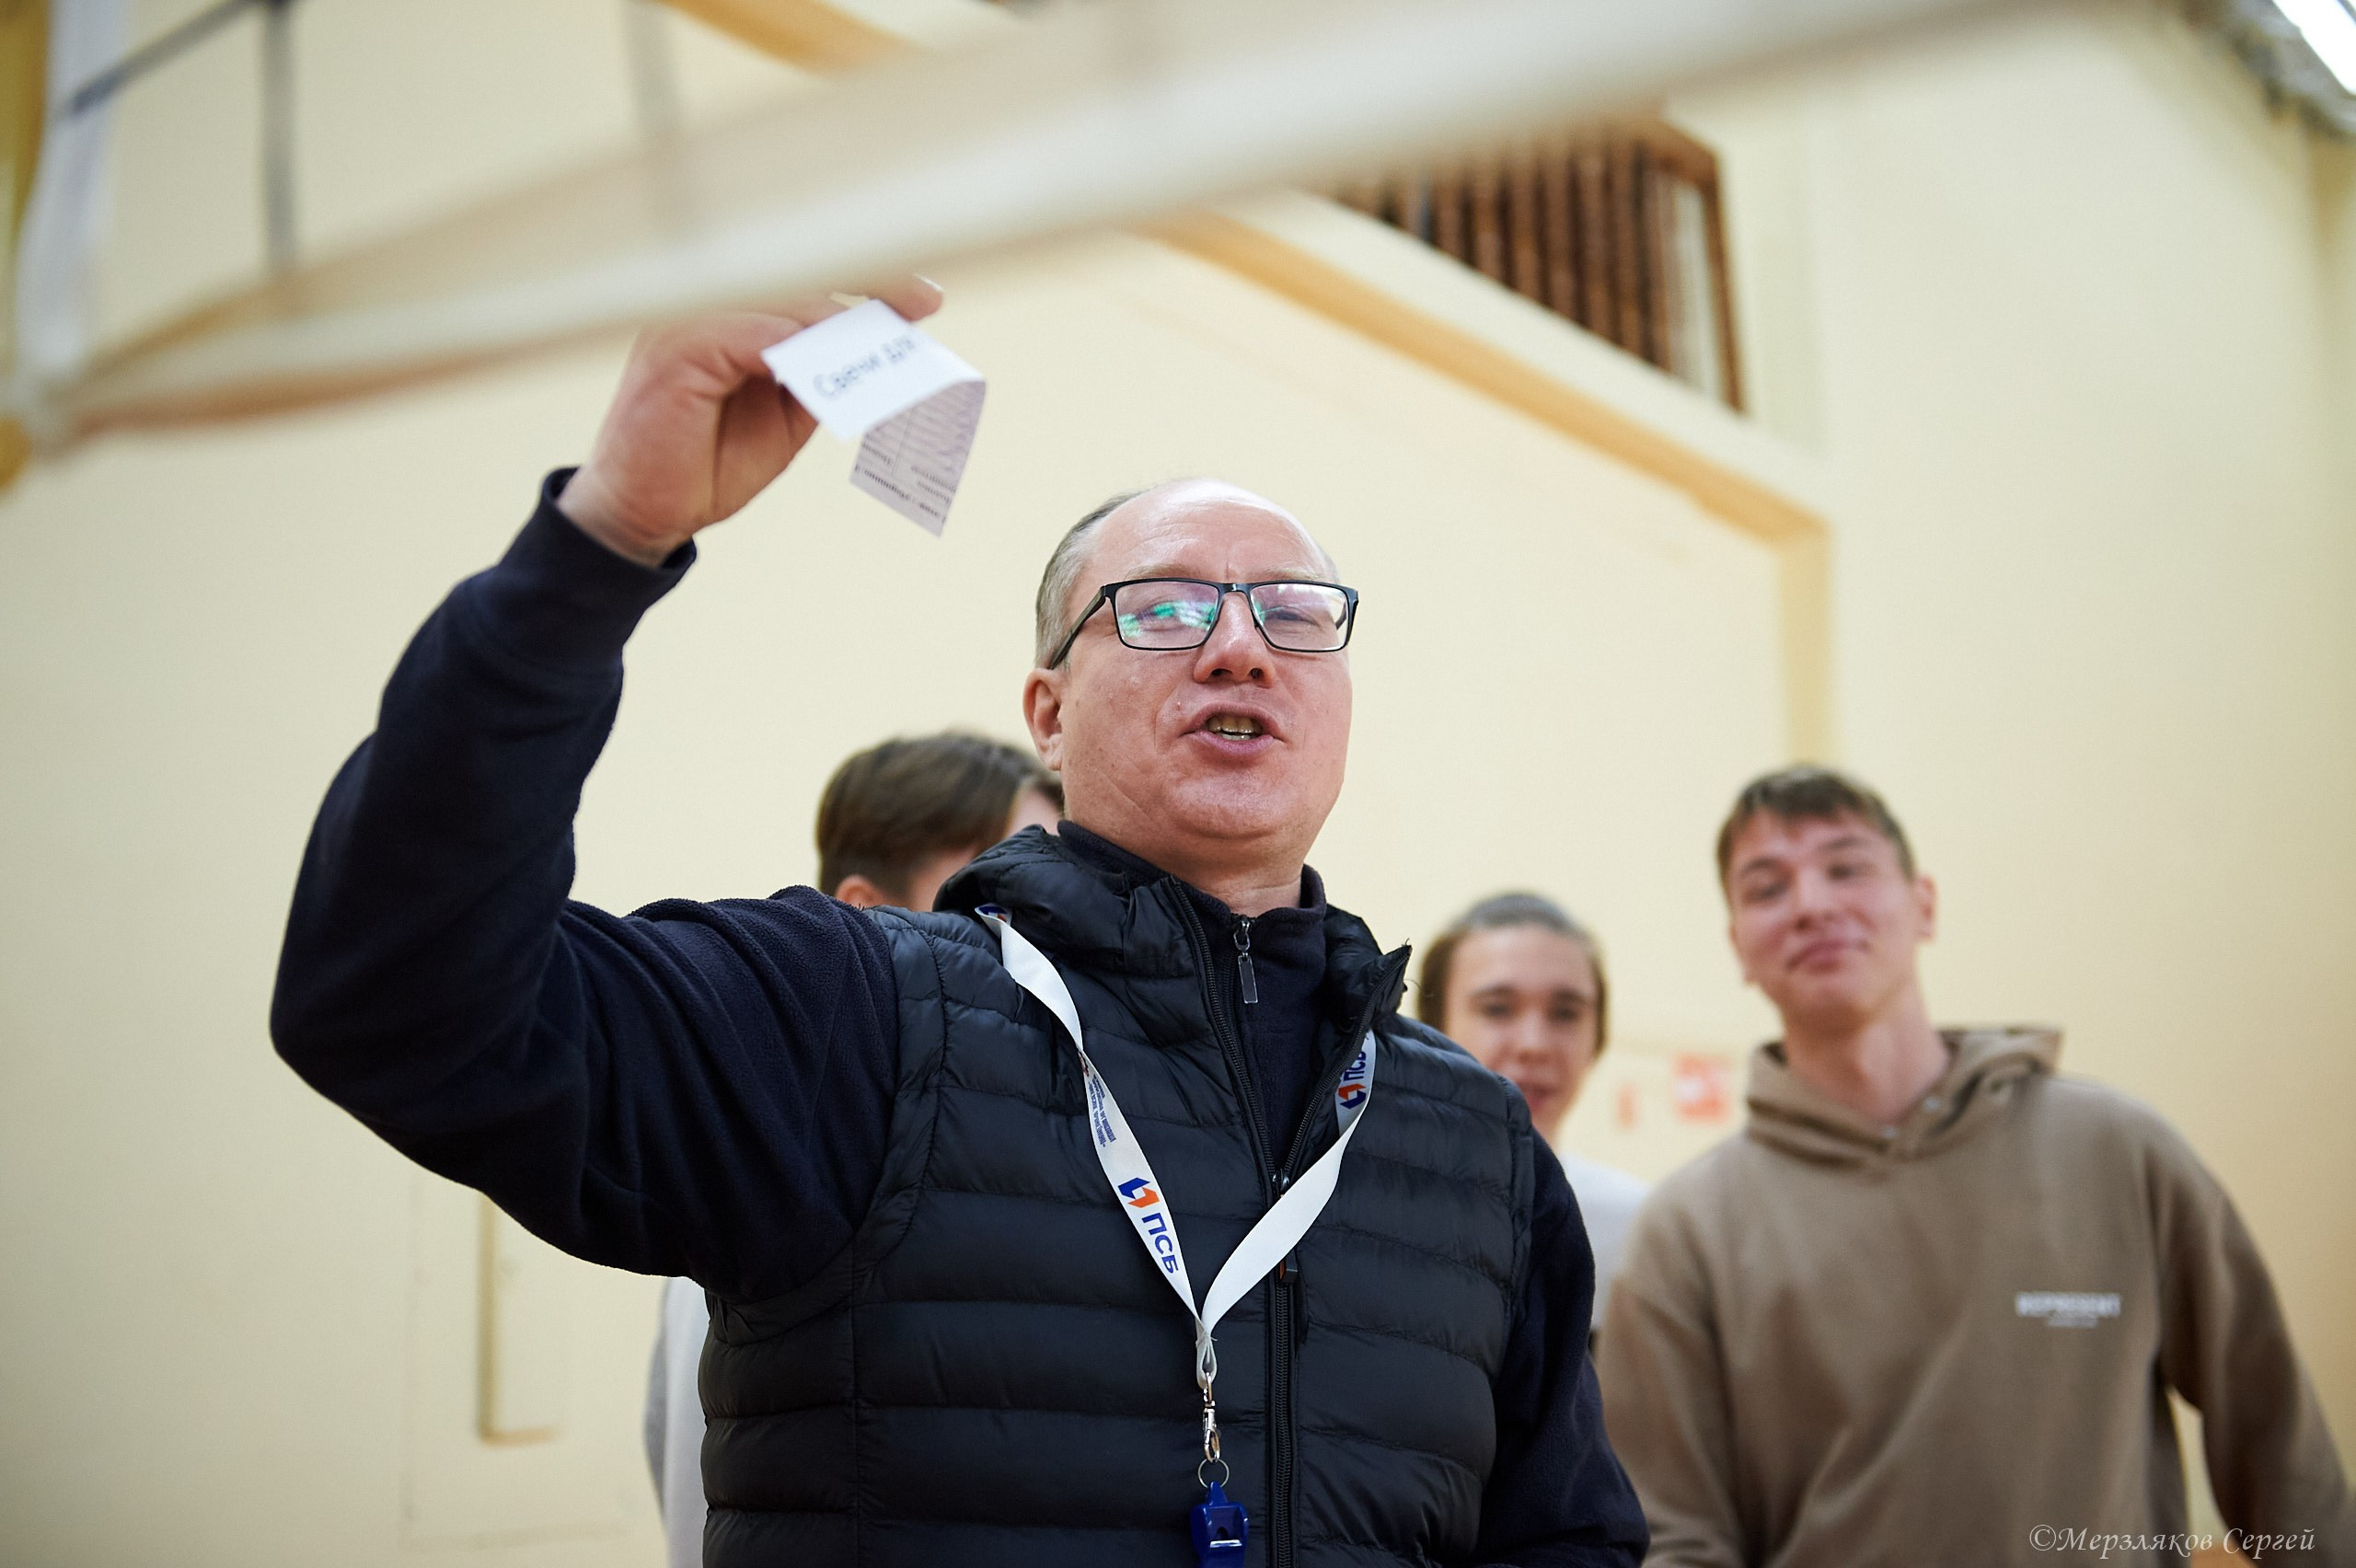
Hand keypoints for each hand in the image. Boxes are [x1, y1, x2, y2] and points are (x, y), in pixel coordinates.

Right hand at [556, 280, 943, 565]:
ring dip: (839, 318)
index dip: (864, 281)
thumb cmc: (707, 464)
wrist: (645, 514)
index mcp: (727, 315)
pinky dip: (797, 343)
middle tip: (924, 301)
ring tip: (889, 338)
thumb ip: (817, 377)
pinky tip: (836, 357)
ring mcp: (684, 322)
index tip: (923, 297)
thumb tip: (874, 349)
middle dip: (867, 286)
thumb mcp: (783, 416)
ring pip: (777, 300)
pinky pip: (748, 334)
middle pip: (795, 278)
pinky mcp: (675, 350)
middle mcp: (702, 306)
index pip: (800, 281)